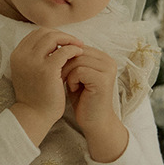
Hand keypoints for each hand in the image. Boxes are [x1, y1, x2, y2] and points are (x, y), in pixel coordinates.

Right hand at [9, 29, 84, 145]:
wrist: (34, 115)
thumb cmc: (35, 96)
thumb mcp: (29, 72)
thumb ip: (36, 57)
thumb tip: (54, 43)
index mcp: (17, 55)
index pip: (36, 34)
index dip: (52, 34)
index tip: (64, 42)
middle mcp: (22, 55)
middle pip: (44, 32)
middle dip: (61, 35)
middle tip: (74, 42)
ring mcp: (33, 62)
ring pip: (53, 37)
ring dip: (68, 40)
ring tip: (78, 46)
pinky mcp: (47, 69)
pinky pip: (63, 51)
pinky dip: (73, 49)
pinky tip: (79, 54)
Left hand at [62, 47, 128, 161]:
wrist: (93, 121)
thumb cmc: (82, 98)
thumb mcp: (76, 74)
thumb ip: (71, 59)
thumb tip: (55, 43)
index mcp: (102, 56)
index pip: (77, 46)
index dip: (64, 57)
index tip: (58, 70)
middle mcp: (108, 60)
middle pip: (77, 51)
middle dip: (64, 63)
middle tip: (59, 77)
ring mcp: (108, 69)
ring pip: (77, 60)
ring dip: (66, 72)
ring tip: (67, 84)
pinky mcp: (103, 79)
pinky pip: (79, 71)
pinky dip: (72, 80)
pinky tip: (73, 89)